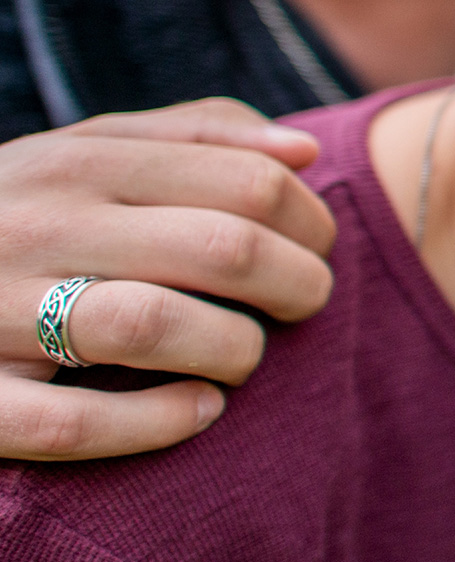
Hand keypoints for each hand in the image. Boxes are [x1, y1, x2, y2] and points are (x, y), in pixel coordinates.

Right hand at [0, 99, 333, 459]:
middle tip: (304, 305)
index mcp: (71, 164)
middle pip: (224, 250)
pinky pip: (78, 422)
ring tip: (243, 356)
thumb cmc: (12, 216)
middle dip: (298, 285)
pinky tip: (200, 410)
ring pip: (157, 327)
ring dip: (235, 350)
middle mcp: (33, 228)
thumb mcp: (81, 155)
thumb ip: (192, 139)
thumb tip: (304, 151)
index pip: (246, 183)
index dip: (311, 222)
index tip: (317, 248)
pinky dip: (160, 420)